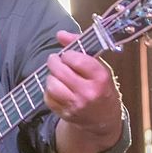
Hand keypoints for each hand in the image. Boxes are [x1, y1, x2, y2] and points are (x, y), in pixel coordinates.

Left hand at [45, 30, 123, 144]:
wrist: (103, 118)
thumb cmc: (101, 87)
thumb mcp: (98, 67)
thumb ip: (80, 47)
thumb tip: (60, 34)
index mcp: (100, 78)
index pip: (77, 59)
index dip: (68, 54)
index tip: (68, 55)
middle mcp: (89, 92)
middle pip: (60, 71)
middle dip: (54, 62)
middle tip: (56, 61)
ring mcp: (76, 104)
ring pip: (51, 84)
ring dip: (51, 77)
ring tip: (57, 76)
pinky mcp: (65, 114)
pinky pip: (48, 98)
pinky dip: (49, 91)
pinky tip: (57, 88)